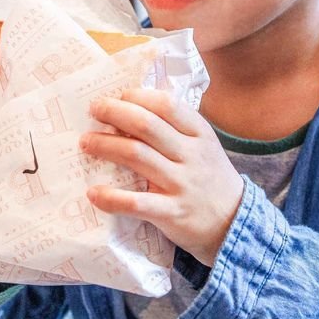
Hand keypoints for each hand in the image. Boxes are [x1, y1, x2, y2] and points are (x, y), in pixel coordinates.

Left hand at [80, 88, 243, 266]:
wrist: (233, 223)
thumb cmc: (208, 177)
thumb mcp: (202, 146)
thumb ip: (176, 128)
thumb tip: (132, 105)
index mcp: (200, 133)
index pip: (167, 105)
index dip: (137, 97)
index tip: (118, 96)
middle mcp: (192, 155)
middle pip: (146, 126)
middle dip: (114, 113)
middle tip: (94, 109)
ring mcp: (182, 184)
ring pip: (137, 156)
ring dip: (105, 146)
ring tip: (85, 142)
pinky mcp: (172, 213)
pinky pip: (136, 203)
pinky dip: (111, 198)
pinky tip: (93, 192)